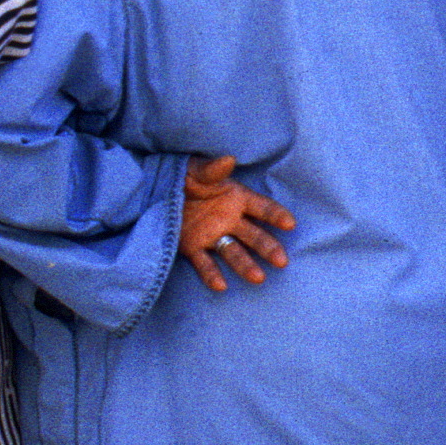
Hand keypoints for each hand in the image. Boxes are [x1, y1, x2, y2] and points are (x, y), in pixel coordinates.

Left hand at [179, 154, 294, 291]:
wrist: (155, 187)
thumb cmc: (182, 174)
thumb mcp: (195, 169)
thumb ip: (212, 169)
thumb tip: (228, 159)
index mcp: (234, 197)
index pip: (261, 207)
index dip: (275, 214)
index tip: (290, 223)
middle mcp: (228, 219)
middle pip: (253, 235)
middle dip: (268, 247)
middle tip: (282, 261)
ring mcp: (212, 235)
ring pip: (233, 252)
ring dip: (246, 265)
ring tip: (258, 278)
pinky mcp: (193, 247)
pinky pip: (205, 263)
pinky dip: (212, 275)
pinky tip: (221, 285)